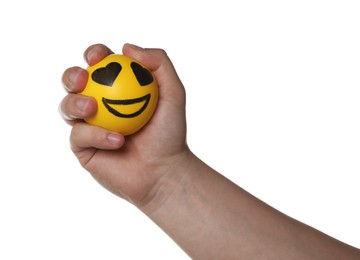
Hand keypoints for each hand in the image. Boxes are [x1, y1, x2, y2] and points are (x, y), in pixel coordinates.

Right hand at [60, 43, 190, 207]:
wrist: (164, 172)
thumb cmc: (170, 133)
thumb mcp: (174, 94)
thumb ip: (159, 64)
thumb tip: (127, 47)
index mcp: (117, 88)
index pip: (100, 64)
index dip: (94, 54)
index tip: (98, 56)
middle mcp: (100, 105)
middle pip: (74, 83)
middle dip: (71, 75)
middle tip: (82, 78)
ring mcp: (89, 126)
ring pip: (67, 106)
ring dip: (75, 103)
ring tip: (92, 108)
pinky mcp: (83, 148)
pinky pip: (78, 135)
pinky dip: (96, 135)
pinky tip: (117, 141)